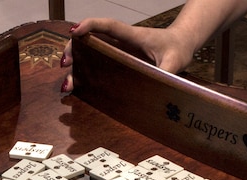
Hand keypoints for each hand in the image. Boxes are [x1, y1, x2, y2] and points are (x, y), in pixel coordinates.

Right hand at [60, 19, 194, 92]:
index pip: (109, 26)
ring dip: (76, 66)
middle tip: (64, 64)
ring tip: (67, 85)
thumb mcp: (175, 62)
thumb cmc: (178, 49)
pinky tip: (77, 87)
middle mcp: (121, 42)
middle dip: (74, 50)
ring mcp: (117, 51)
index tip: (75, 32)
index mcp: (133, 37)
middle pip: (91, 40)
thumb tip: (158, 86)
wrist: (181, 44)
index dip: (91, 26)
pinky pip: (97, 63)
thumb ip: (166, 72)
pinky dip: (84, 74)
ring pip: (90, 53)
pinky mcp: (117, 60)